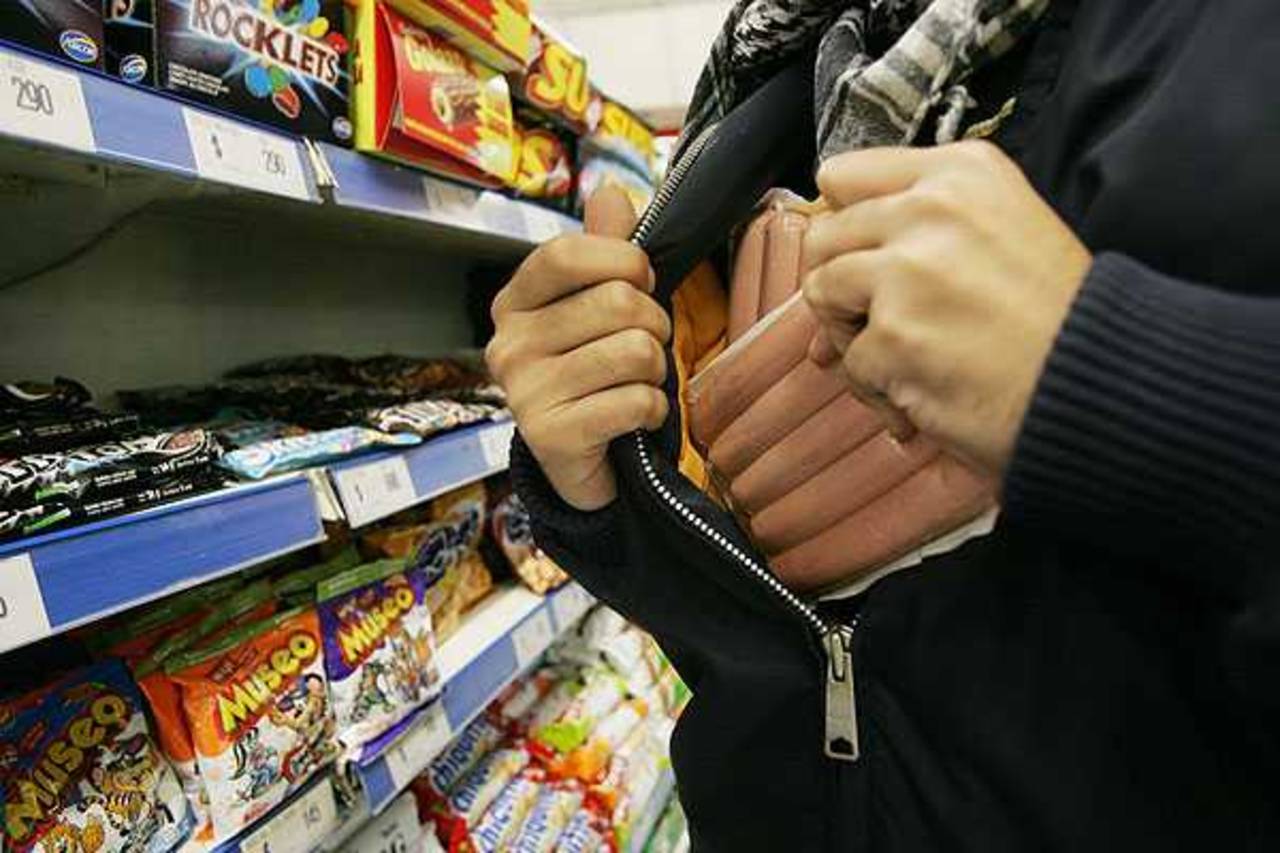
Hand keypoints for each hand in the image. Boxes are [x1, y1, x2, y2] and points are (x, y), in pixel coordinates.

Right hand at [486, 187, 670, 510]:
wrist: (577, 464)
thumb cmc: (592, 375)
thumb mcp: (593, 307)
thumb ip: (602, 250)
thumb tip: (611, 192)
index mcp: (514, 304)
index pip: (566, 254)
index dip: (622, 259)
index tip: (642, 281)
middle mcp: (508, 345)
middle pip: (617, 303)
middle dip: (655, 324)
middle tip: (647, 346)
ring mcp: (525, 393)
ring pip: (635, 352)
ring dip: (657, 370)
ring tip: (640, 382)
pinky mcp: (552, 437)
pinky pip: (636, 402)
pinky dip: (654, 410)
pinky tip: (636, 418)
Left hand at [802, 140, 1091, 473]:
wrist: (1098, 380)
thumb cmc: (1056, 315)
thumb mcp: (1005, 223)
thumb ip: (926, 218)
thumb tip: (832, 243)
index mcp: (959, 172)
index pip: (844, 176)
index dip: (844, 223)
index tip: (862, 256)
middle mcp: (929, 209)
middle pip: (824, 236)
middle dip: (841, 284)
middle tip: (878, 320)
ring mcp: (907, 272)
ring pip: (822, 292)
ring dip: (850, 334)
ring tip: (901, 355)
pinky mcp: (894, 335)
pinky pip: (850, 362)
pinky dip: (878, 387)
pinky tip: (921, 393)